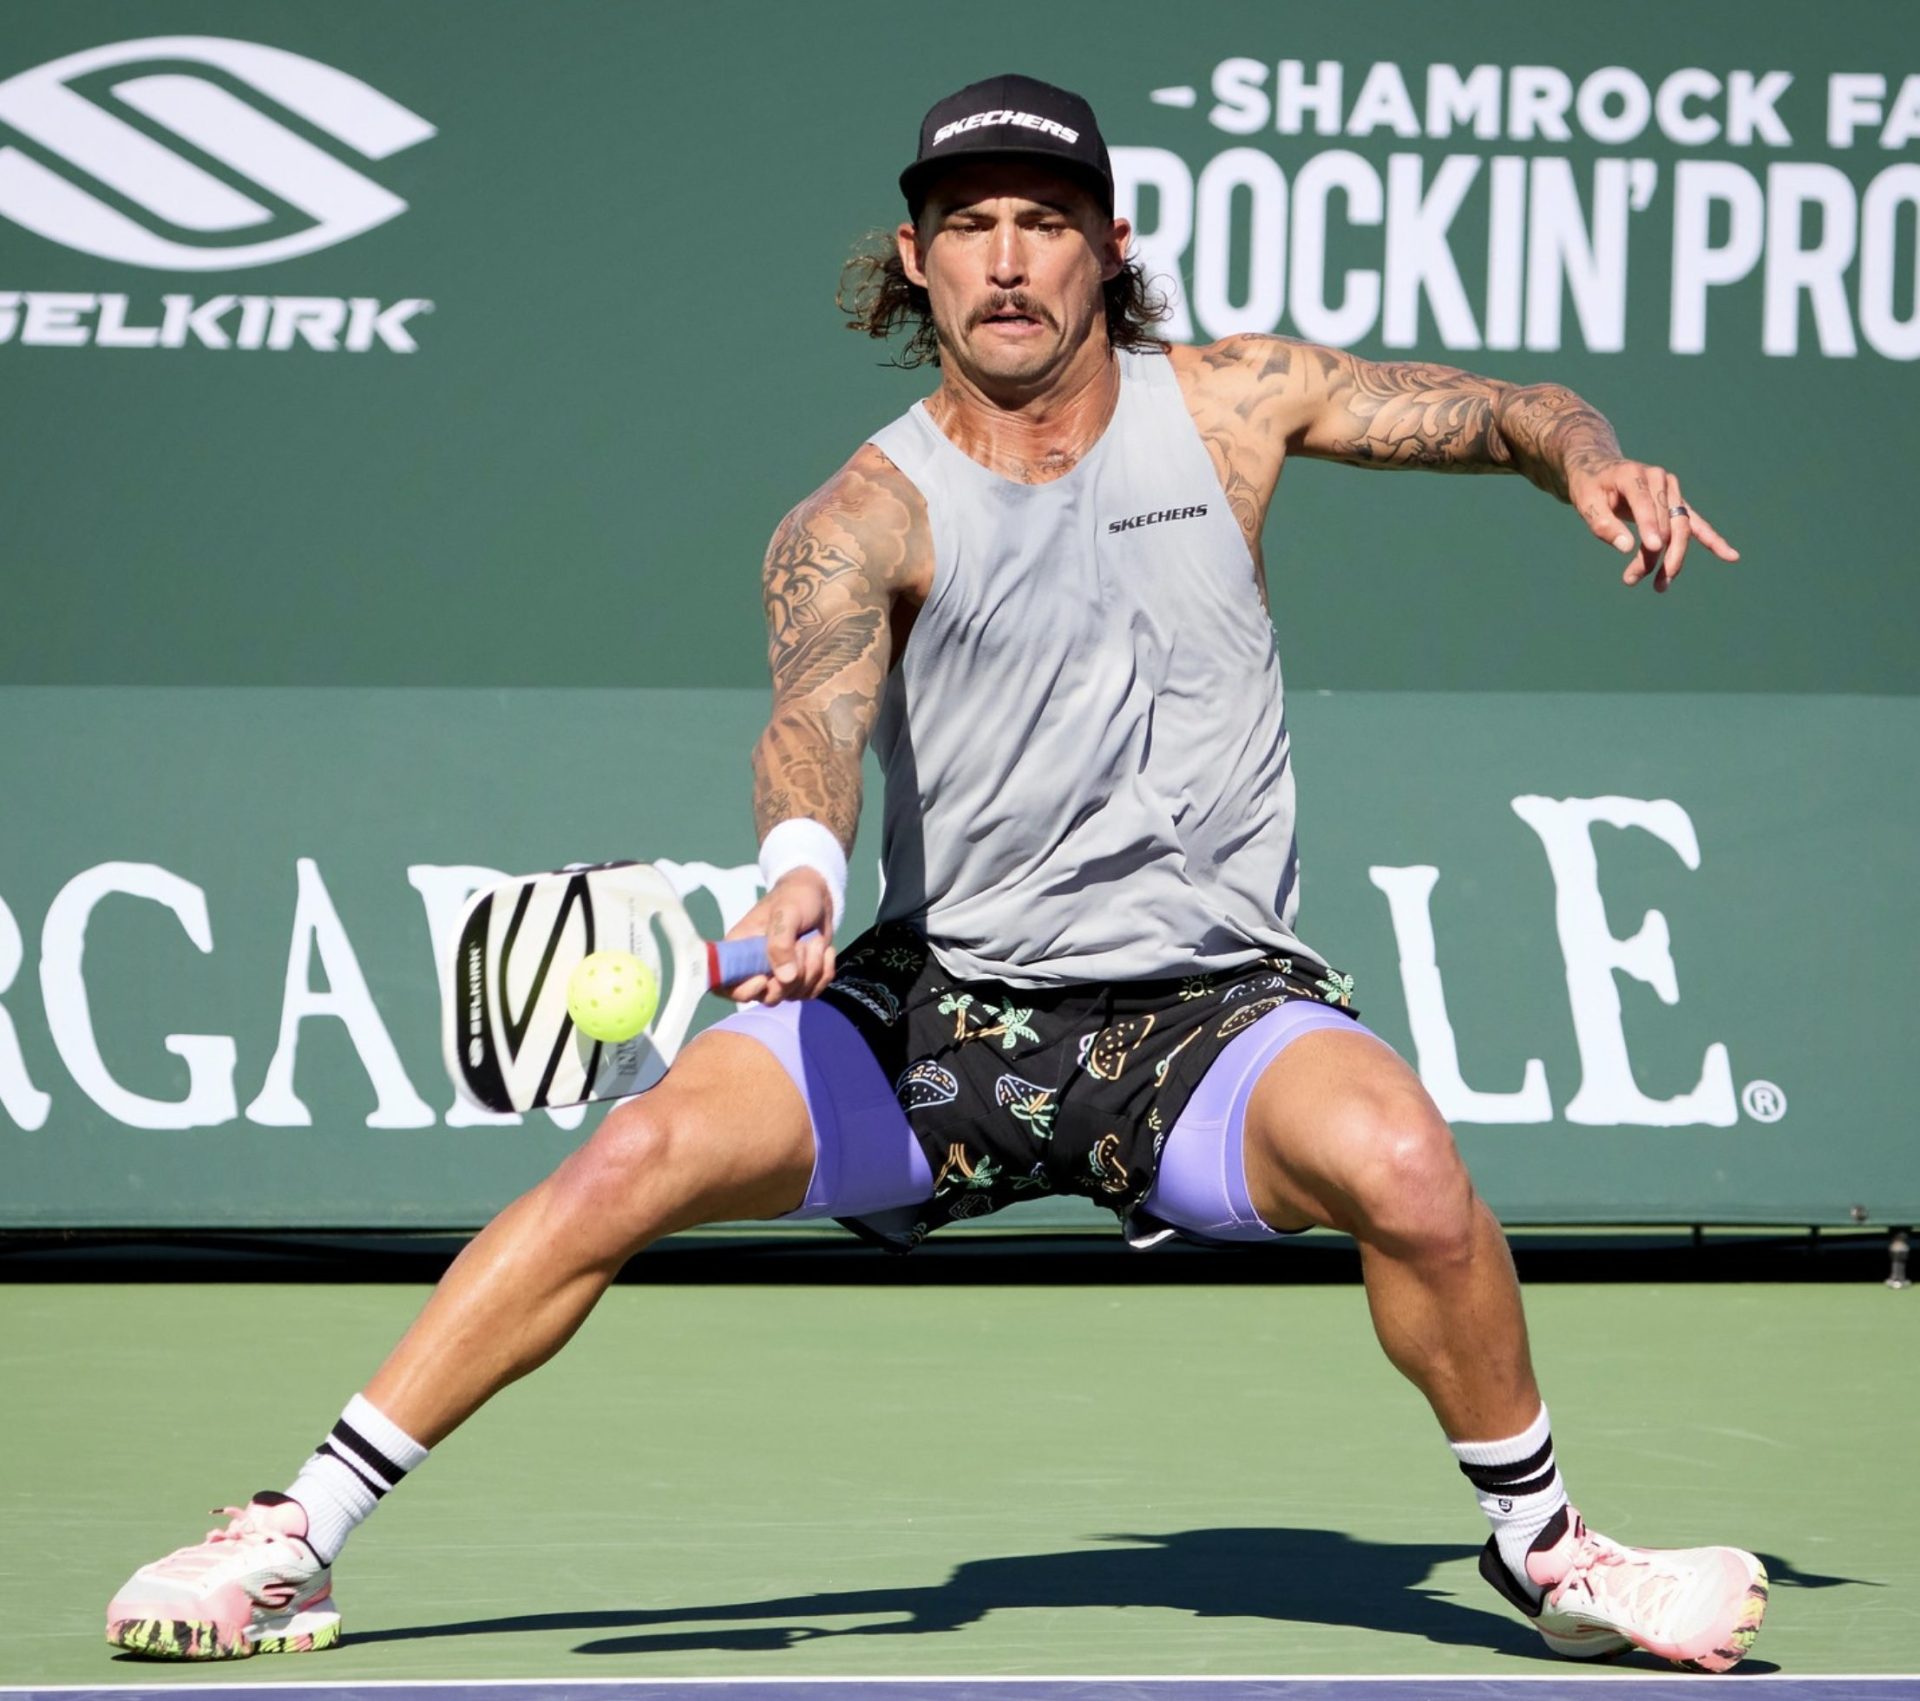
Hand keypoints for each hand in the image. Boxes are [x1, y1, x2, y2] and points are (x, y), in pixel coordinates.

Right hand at [723, 869, 836, 1004]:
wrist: (818, 897)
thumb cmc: (794, 898)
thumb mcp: (786, 912)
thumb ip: (781, 943)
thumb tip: (785, 978)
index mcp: (739, 950)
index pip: (726, 985)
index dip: (742, 991)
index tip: (764, 979)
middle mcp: (755, 969)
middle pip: (767, 996)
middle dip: (792, 976)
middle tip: (803, 945)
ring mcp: (778, 977)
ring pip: (792, 995)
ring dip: (812, 969)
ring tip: (815, 941)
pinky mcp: (799, 980)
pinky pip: (812, 992)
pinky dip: (824, 973)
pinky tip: (825, 950)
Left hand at [1567, 459, 1739, 593]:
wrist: (1600, 469)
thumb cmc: (1590, 488)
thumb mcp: (1586, 503)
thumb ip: (1603, 523)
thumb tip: (1627, 546)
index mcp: (1634, 475)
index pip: (1645, 503)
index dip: (1650, 526)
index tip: (1652, 548)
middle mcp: (1659, 480)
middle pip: (1665, 522)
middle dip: (1654, 555)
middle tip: (1631, 580)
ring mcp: (1672, 491)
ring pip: (1680, 529)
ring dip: (1673, 559)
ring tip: (1659, 587)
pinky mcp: (1678, 504)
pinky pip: (1696, 524)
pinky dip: (1712, 540)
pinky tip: (1731, 556)